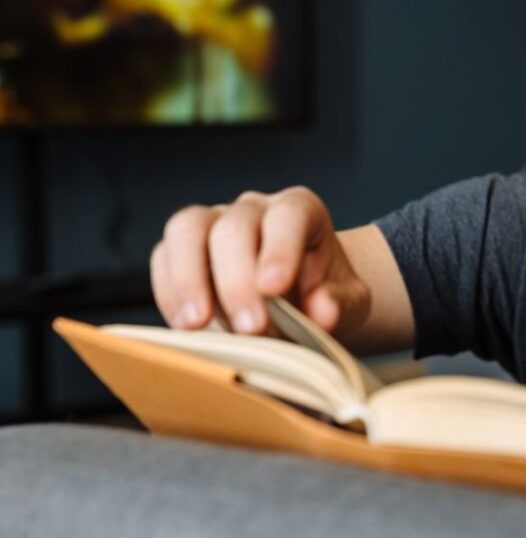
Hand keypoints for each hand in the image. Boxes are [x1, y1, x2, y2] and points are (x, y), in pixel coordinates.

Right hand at [150, 187, 369, 335]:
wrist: (301, 299)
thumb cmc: (326, 294)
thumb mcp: (350, 303)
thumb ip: (341, 304)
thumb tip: (322, 310)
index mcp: (300, 210)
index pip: (288, 217)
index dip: (279, 250)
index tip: (274, 289)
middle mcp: (254, 208)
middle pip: (234, 227)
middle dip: (237, 281)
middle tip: (250, 328)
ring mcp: (214, 222)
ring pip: (187, 230)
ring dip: (188, 279)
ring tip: (198, 325)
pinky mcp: (182, 248)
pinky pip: (163, 257)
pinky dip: (169, 292)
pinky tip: (185, 327)